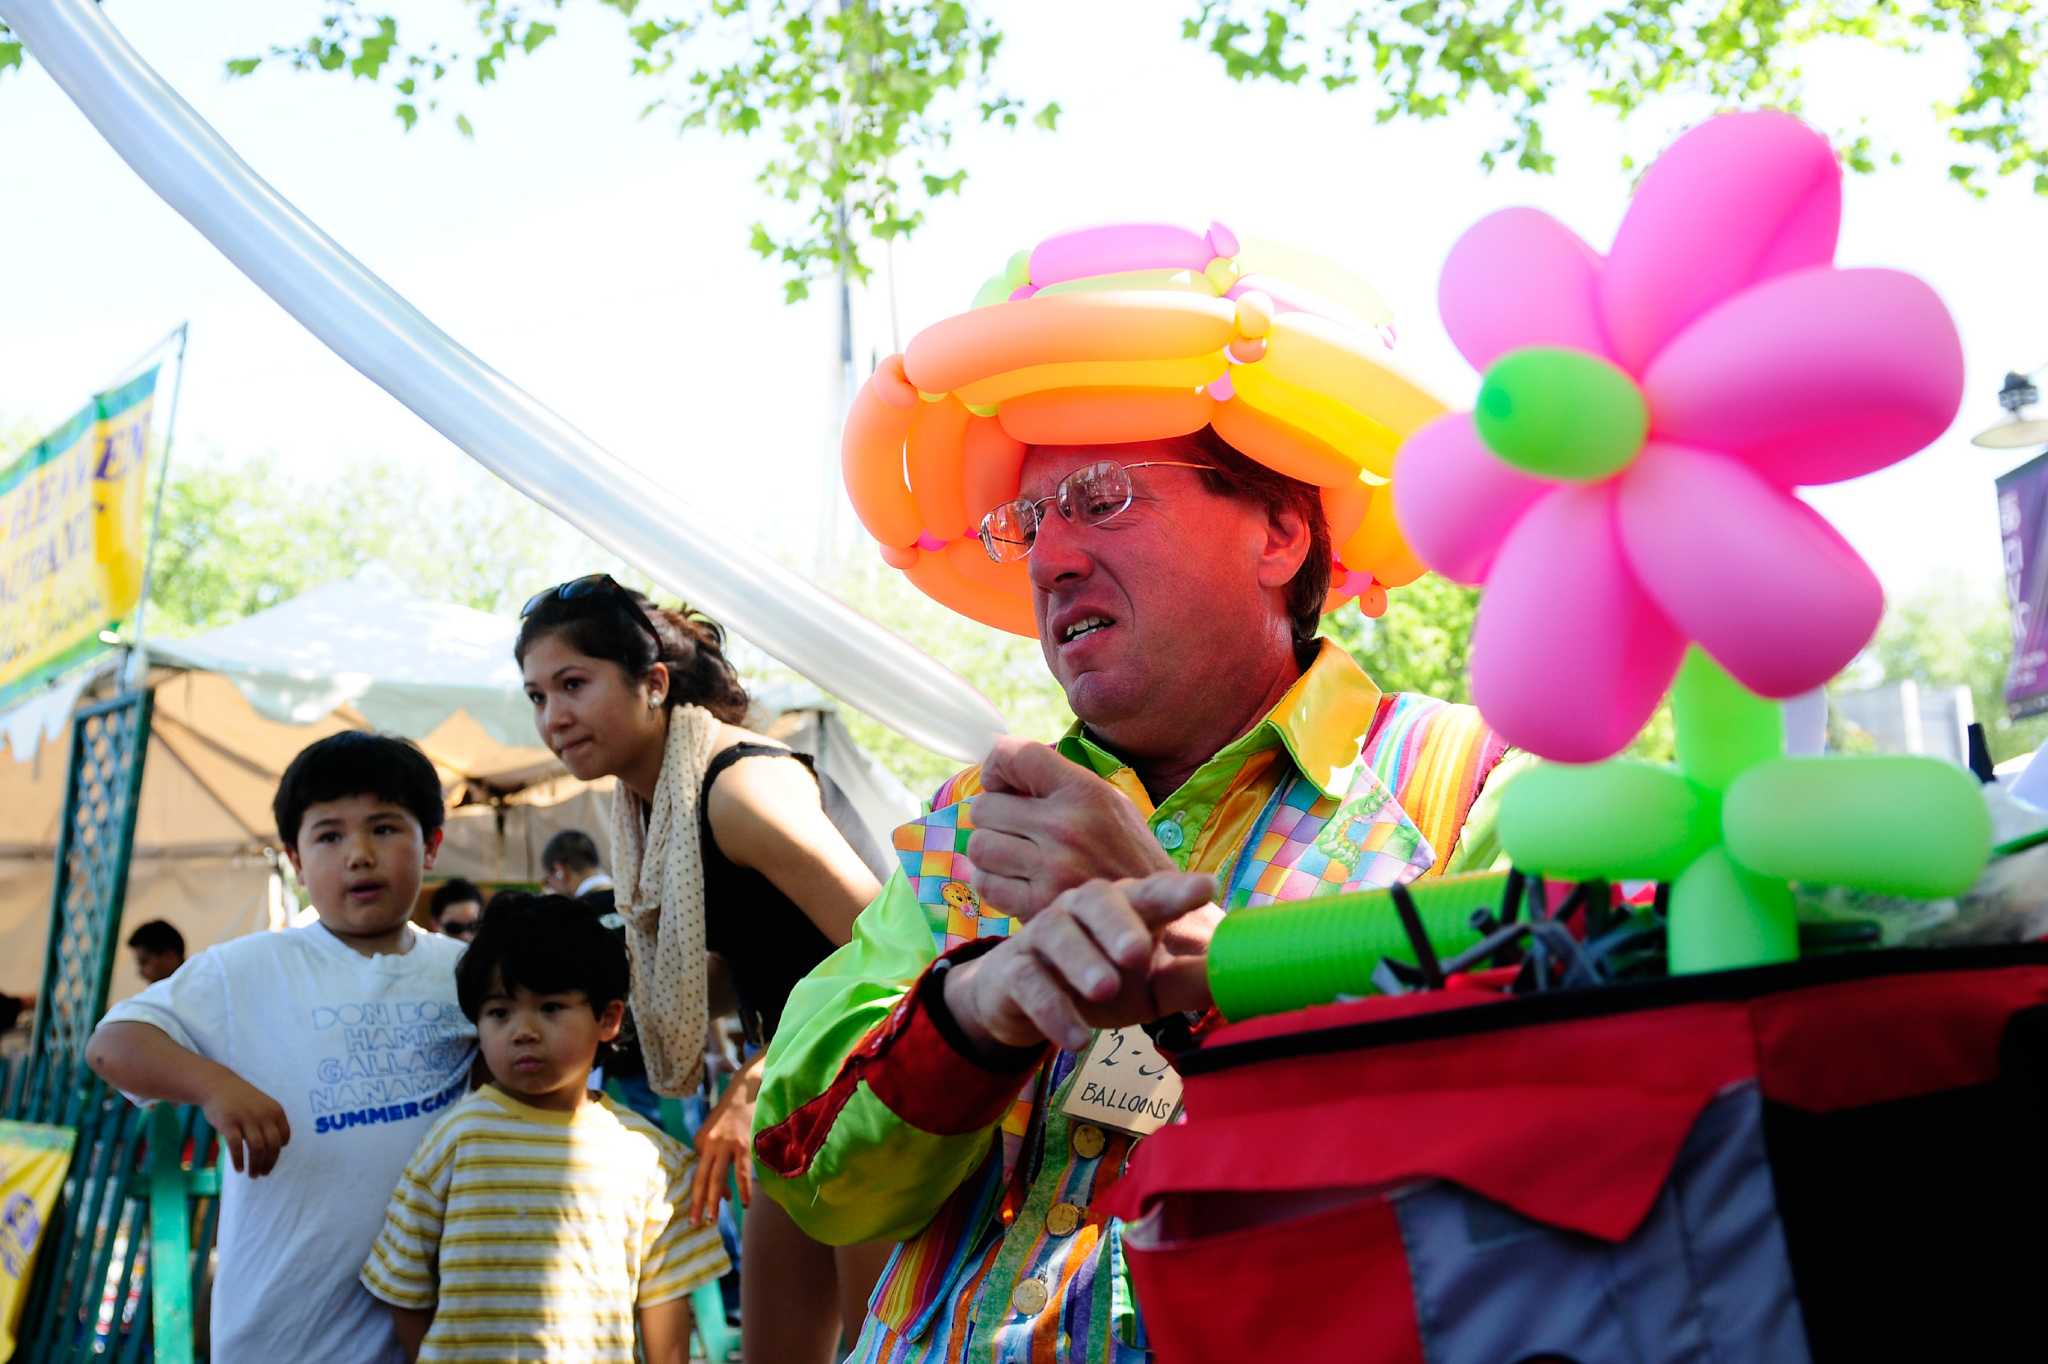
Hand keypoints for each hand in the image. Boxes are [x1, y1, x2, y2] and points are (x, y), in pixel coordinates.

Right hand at [201, 1073, 290, 1176]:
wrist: (218, 1085)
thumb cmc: (242, 1100)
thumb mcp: (263, 1107)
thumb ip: (271, 1123)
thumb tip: (278, 1147)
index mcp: (275, 1111)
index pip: (283, 1138)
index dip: (278, 1152)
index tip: (271, 1161)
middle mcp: (264, 1115)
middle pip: (272, 1146)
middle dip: (269, 1163)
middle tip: (262, 1174)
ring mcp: (246, 1119)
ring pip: (257, 1149)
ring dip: (256, 1165)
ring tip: (253, 1175)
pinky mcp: (229, 1124)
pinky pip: (237, 1147)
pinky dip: (239, 1160)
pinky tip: (239, 1169)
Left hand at [689, 1066, 758, 1224]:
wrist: (744, 1091)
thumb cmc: (730, 1116)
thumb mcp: (713, 1133)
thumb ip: (712, 1156)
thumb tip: (723, 1190)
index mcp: (700, 1142)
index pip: (698, 1174)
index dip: (698, 1195)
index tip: (696, 1213)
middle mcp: (710, 1144)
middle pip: (702, 1179)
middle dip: (699, 1202)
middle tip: (697, 1222)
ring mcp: (727, 1145)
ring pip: (718, 1178)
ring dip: (716, 1200)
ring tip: (714, 1218)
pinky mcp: (743, 1144)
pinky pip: (741, 1172)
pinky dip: (742, 1188)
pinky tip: (743, 1202)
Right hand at [946, 871, 1220, 1052]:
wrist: (1023, 999)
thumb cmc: (1101, 982)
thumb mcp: (1153, 988)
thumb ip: (1191, 981)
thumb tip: (1244, 982)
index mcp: (1124, 906)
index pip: (1152, 893)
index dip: (1177, 890)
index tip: (1207, 887)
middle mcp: (1081, 909)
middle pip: (1097, 902)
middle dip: (1119, 924)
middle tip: (1137, 953)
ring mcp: (1043, 935)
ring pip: (1058, 936)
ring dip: (1082, 962)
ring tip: (1104, 990)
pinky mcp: (1014, 970)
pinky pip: (1031, 983)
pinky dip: (1052, 1010)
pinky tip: (1075, 1038)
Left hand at [966, 738, 1176, 917]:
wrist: (1155, 914)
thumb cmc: (1129, 856)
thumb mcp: (1110, 804)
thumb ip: (1059, 785)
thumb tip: (998, 771)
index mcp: (1086, 793)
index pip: (1017, 755)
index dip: (997, 765)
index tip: (1001, 783)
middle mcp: (1066, 827)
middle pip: (985, 806)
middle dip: (994, 817)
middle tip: (1015, 830)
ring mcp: (1051, 868)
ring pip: (979, 846)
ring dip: (991, 852)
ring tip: (1016, 858)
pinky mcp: (1038, 906)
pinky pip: (986, 884)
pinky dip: (995, 883)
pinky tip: (1019, 883)